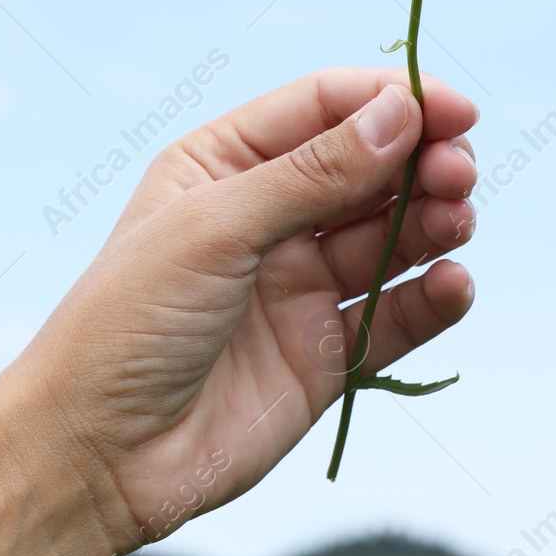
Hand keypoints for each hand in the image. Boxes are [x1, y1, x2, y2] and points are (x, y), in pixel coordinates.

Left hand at [15, 68, 479, 545]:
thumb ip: (312, 174)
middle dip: (422, 162)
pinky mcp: (324, 356)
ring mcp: (297, 287)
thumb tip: (401, 113)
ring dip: (434, 223)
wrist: (96, 453)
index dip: (394, 102)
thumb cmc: (128, 322)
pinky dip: (431, 297)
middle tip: (459, 173)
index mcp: (223, 165)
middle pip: (369, 169)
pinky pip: (394, 316)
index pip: (325, 109)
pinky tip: (450, 285)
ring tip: (457, 222)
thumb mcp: (215, 228)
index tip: (457, 110)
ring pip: (391, 239)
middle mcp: (266, 218)